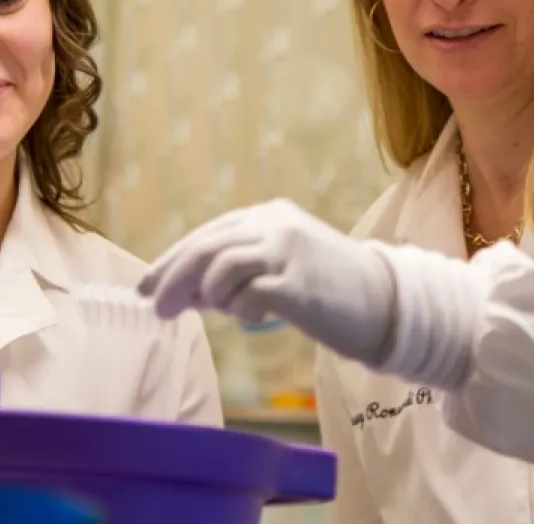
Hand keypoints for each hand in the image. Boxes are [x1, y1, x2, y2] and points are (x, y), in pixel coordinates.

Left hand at [138, 199, 397, 365]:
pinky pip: (249, 295)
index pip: (205, 235)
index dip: (170, 261)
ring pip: (221, 265)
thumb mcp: (278, 268)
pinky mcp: (301, 284)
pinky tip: (250, 318)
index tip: (145, 287)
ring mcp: (290, 251)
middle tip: (155, 308)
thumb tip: (179, 293)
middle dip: (172, 278)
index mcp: (268, 215)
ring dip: (206, 295)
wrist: (389, 302)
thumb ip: (233, 274)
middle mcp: (276, 225)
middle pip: (206, 247)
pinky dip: (240, 309)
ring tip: (211, 312)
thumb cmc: (327, 290)